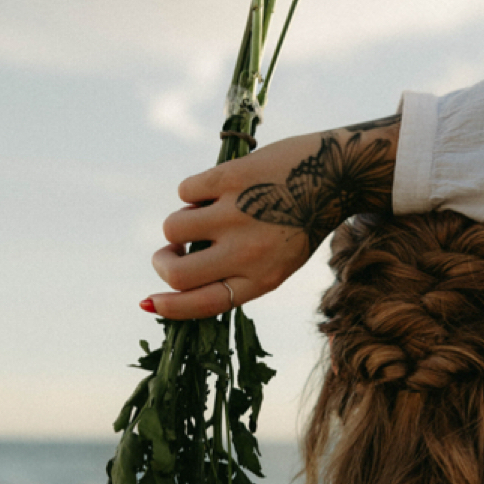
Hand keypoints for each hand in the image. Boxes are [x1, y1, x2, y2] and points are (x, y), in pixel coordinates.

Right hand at [144, 116, 400, 319]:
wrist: (334, 176)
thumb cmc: (299, 224)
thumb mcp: (277, 262)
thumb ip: (235, 274)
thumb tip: (177, 280)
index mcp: (261, 279)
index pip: (204, 304)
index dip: (171, 307)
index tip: (150, 302)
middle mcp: (248, 252)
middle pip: (178, 273)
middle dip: (162, 263)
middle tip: (169, 253)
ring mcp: (237, 214)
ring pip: (173, 228)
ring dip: (180, 223)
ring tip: (207, 214)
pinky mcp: (230, 178)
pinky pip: (185, 191)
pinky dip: (194, 191)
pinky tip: (222, 189)